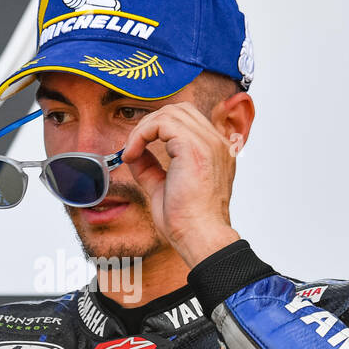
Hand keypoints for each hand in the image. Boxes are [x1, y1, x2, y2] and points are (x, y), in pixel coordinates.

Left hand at [119, 102, 241, 265]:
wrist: (200, 237)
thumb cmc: (188, 222)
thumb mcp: (163, 188)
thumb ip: (151, 167)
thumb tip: (134, 153)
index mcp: (215, 152)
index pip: (187, 121)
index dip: (158, 129)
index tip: (138, 151)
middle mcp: (216, 144)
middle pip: (180, 111)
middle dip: (150, 124)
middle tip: (133, 148)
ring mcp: (208, 143)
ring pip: (170, 113)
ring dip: (143, 129)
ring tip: (131, 152)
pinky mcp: (194, 147)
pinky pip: (162, 123)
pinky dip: (141, 134)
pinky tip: (132, 154)